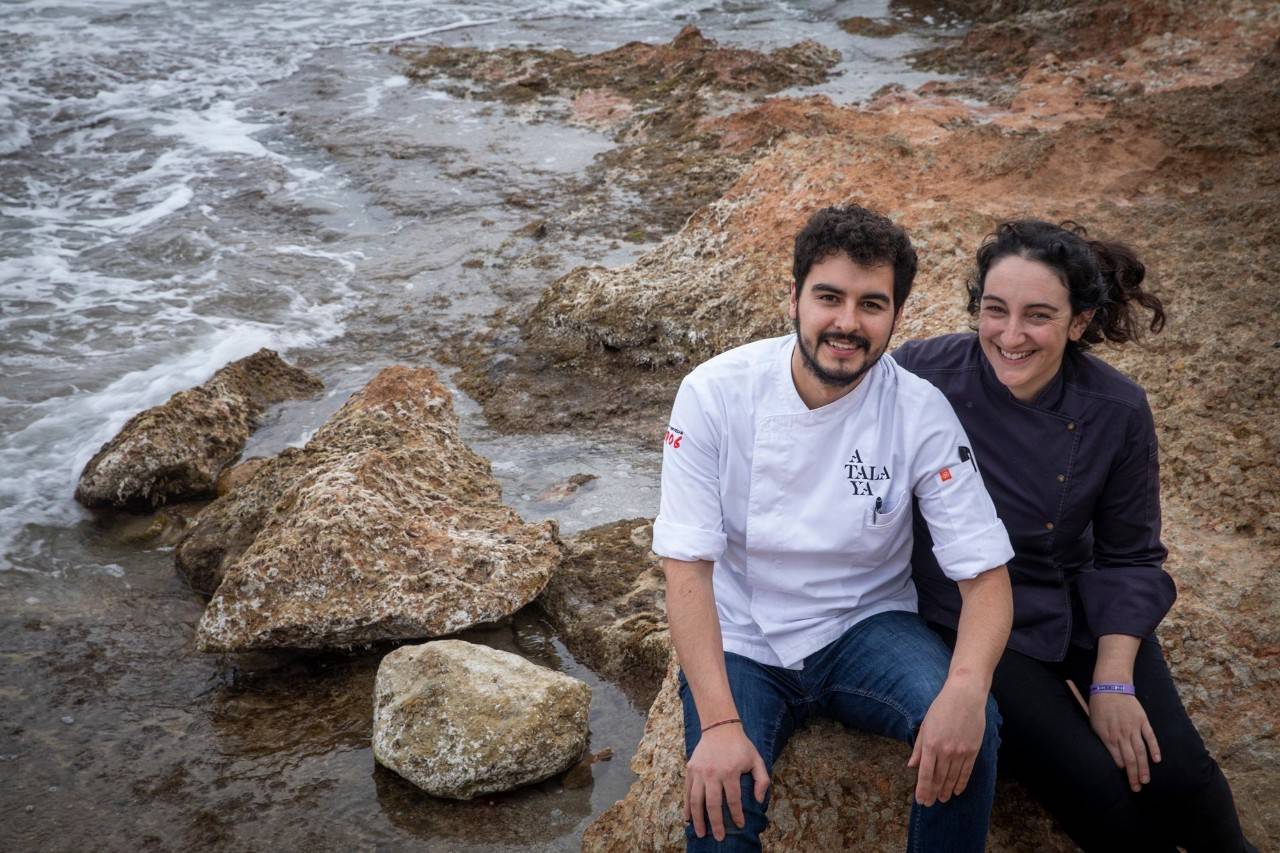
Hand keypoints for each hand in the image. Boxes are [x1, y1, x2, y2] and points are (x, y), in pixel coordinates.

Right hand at [683, 724, 769, 840]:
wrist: (719, 727)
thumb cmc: (740, 746)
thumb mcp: (757, 759)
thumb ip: (762, 780)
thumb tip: (758, 801)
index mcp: (730, 772)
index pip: (733, 800)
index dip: (737, 815)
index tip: (740, 825)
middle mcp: (713, 773)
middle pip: (713, 804)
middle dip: (716, 823)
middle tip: (718, 837)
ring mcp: (699, 772)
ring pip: (696, 800)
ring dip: (698, 819)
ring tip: (700, 833)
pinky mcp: (690, 769)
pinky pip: (687, 791)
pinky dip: (686, 806)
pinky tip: (687, 818)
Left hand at [907, 678, 986, 806]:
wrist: (965, 696)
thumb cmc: (941, 708)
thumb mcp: (925, 725)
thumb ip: (918, 747)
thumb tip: (911, 766)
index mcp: (930, 744)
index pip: (925, 774)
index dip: (922, 789)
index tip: (920, 800)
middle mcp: (945, 751)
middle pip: (938, 779)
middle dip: (933, 793)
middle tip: (929, 803)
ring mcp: (960, 752)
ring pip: (952, 778)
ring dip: (946, 791)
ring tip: (942, 799)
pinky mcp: (972, 750)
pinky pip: (966, 772)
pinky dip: (961, 783)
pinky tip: (956, 791)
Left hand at [1089, 692, 1160, 791]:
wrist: (1111, 686)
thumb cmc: (1100, 707)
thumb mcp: (1095, 724)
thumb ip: (1104, 740)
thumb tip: (1114, 757)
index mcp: (1108, 736)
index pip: (1117, 759)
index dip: (1123, 771)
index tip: (1127, 781)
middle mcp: (1121, 734)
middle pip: (1130, 759)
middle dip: (1133, 776)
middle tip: (1137, 789)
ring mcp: (1133, 727)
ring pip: (1140, 751)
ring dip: (1144, 767)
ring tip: (1145, 780)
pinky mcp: (1142, 721)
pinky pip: (1150, 736)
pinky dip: (1154, 748)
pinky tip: (1157, 759)